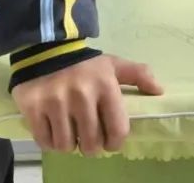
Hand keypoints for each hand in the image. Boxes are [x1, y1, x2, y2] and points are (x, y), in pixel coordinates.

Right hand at [12, 54, 161, 155]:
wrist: (45, 48)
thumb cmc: (84, 63)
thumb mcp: (112, 64)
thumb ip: (138, 75)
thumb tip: (159, 90)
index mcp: (105, 86)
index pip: (117, 131)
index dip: (115, 142)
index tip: (109, 140)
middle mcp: (81, 96)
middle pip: (91, 144)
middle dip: (91, 145)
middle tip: (87, 136)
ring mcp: (55, 102)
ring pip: (67, 145)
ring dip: (69, 143)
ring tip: (70, 131)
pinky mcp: (33, 108)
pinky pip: (45, 142)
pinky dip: (50, 141)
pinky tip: (53, 129)